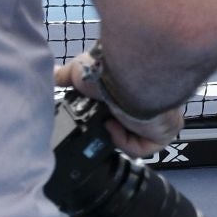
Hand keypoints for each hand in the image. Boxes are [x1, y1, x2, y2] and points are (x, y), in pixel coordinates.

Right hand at [54, 54, 182, 158]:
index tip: (92, 119)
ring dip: (115, 135)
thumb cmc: (108, 68)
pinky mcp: (165, 130)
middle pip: (129, 127)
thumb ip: (66, 76)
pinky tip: (115, 126)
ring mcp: (159, 117)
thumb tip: (51, 74)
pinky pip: (142, 148)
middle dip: (108, 128)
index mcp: (134, 90)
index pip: (122, 111)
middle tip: (97, 124)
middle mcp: (149, 102)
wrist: (127, 73)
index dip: (105, 119)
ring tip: (106, 122)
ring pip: (136, 139)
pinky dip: (124, 142)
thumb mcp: (79, 70)